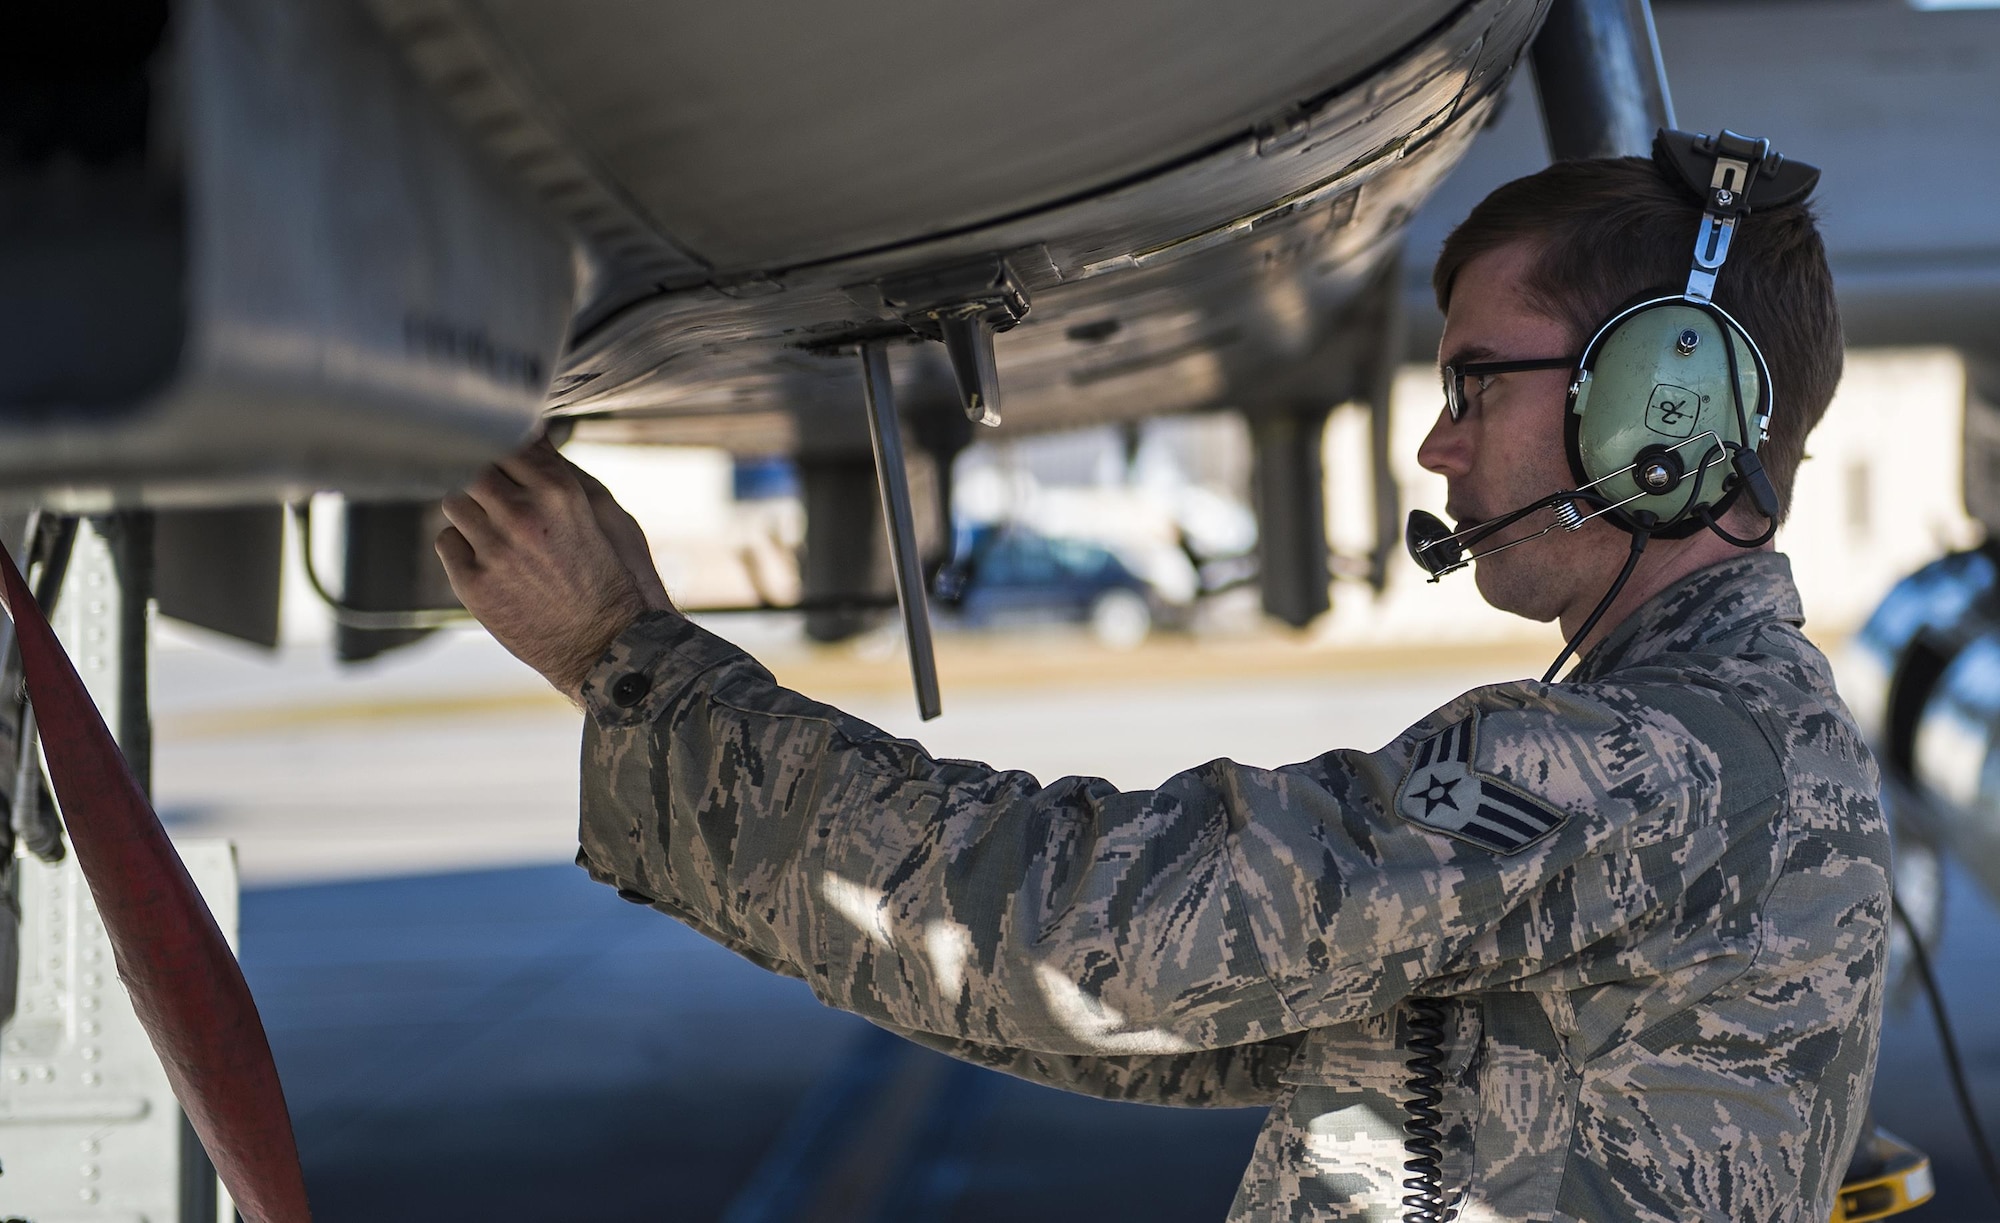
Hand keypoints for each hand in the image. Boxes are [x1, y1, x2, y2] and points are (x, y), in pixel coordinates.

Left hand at [436, 435, 673, 703]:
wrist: (606, 645)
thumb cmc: (611, 575)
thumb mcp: (604, 514)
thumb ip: (562, 471)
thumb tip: (530, 436)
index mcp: (558, 491)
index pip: (508, 441)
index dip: (505, 449)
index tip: (508, 462)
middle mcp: (522, 515)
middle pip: (472, 465)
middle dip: (483, 477)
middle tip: (496, 496)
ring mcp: (494, 549)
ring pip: (454, 501)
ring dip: (470, 511)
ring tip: (496, 532)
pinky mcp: (473, 582)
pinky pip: (446, 540)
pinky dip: (462, 546)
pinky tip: (490, 561)